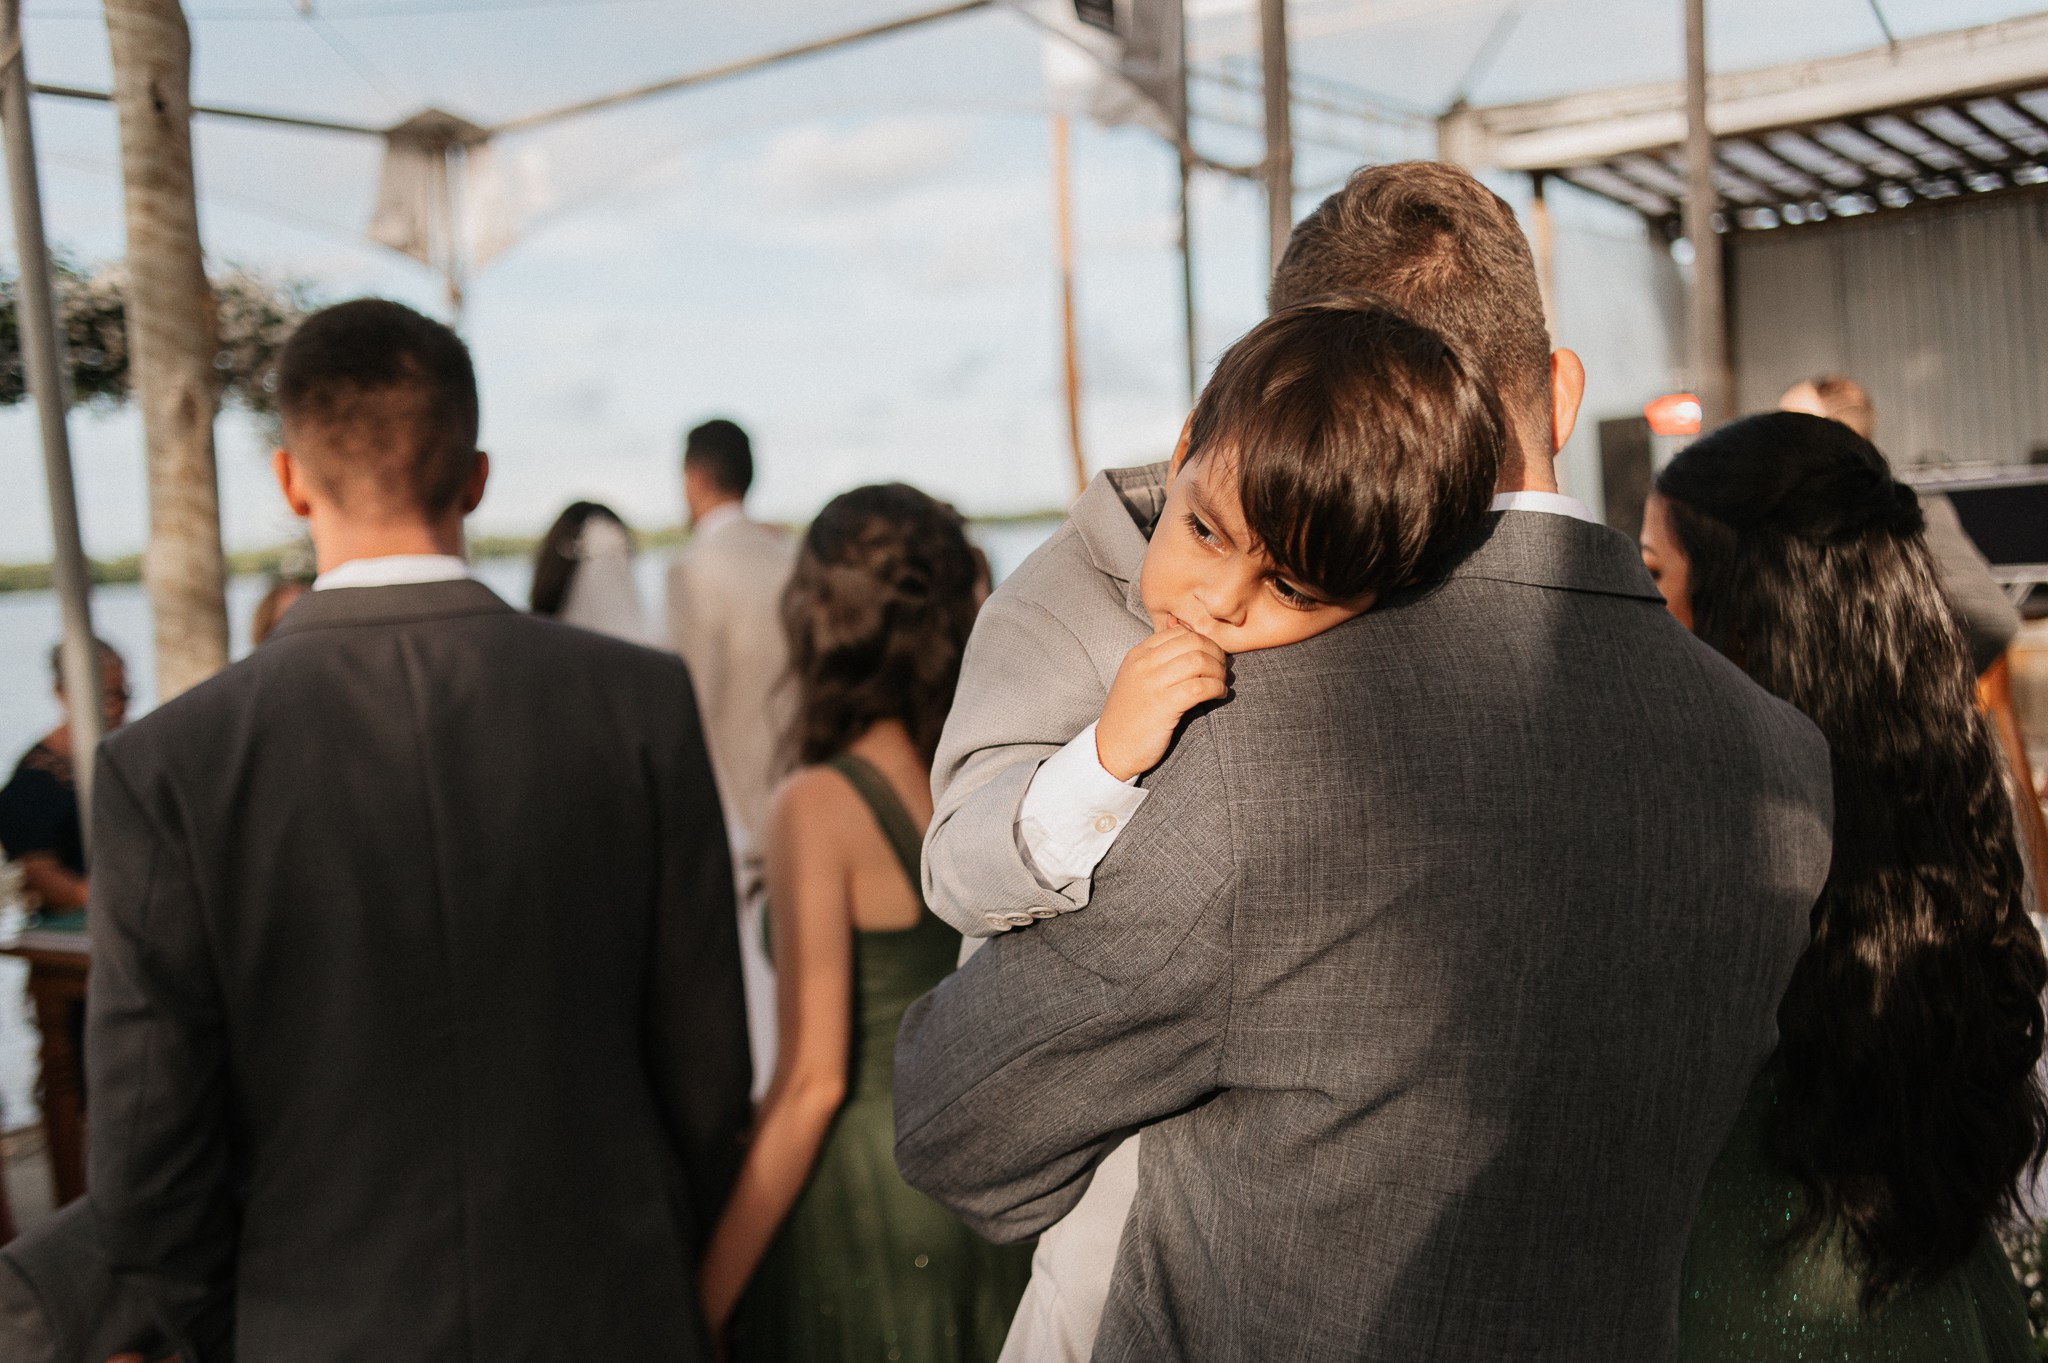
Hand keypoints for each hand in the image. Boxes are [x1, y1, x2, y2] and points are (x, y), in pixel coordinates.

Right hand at [1096, 624, 1227, 780]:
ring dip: (1219, 672)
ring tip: (1220, 684)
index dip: (1203, 641)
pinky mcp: (1163, 706)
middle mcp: (1144, 664)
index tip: (1211, 657)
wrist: (1111, 748)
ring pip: (1199, 661)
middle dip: (1216, 654)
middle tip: (1221, 670)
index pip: (1179, 631)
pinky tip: (1218, 695)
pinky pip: (1200, 687)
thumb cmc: (1130, 713)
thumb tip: (1185, 630)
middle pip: (1193, 642)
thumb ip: (1158, 656)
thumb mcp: (1136, 676)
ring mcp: (1153, 684)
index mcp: (1138, 654)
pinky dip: (1216, 688)